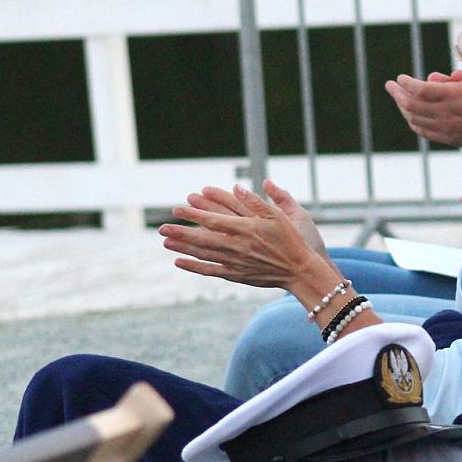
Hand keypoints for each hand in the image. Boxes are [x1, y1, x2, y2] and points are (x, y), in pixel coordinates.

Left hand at [161, 184, 327, 290]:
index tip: (178, 208)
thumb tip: (237, 187)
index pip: (213, 220)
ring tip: (165, 242)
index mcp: (246, 229)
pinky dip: (194, 266)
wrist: (299, 270)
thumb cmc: (291, 240)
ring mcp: (235, 262)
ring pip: (203, 254)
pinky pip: (210, 270)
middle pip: (202, 238)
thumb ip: (256, 201)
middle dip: (180, 233)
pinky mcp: (236, 274)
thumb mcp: (278, 216)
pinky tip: (179, 262)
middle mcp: (237, 246)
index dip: (194, 214)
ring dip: (183, 248)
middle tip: (161, 228)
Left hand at [384, 69, 461, 147]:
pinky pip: (421, 130)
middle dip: (397, 94)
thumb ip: (451, 78)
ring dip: (402, 107)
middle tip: (390, 85)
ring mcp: (445, 128)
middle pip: (411, 105)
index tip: (400, 77)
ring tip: (398, 97)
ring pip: (413, 119)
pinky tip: (409, 113)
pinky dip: (411, 120)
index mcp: (453, 96)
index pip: (420, 90)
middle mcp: (446, 114)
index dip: (406, 83)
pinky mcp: (446, 138)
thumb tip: (430, 78)